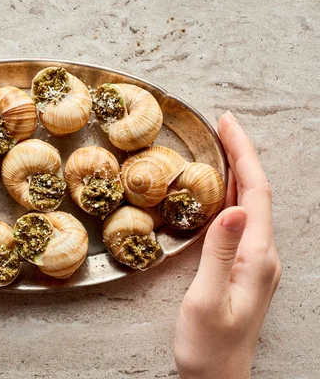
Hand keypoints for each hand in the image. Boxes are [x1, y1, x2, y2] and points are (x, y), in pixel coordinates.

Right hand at [174, 111, 280, 377]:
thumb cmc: (208, 346)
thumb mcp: (206, 299)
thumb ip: (219, 253)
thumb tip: (232, 207)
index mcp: (256, 257)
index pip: (255, 193)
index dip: (243, 154)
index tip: (226, 124)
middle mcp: (262, 254)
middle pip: (257, 192)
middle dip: (242, 154)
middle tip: (221, 124)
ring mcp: (256, 261)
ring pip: (252, 204)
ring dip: (238, 171)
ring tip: (220, 145)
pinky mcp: (245, 267)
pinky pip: (243, 220)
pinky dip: (232, 194)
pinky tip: (219, 189)